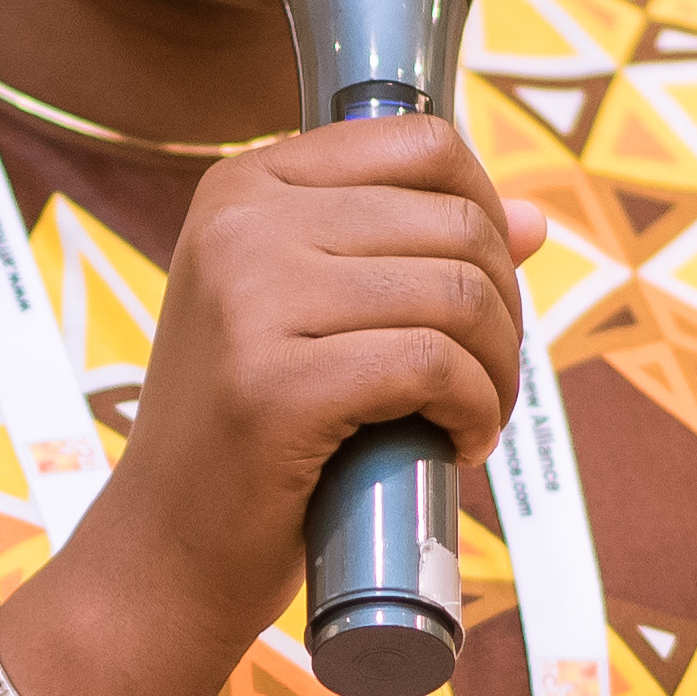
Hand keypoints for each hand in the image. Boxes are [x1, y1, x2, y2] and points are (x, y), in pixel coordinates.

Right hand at [76, 113, 540, 656]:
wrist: (163, 552)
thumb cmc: (250, 434)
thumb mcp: (308, 315)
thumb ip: (405, 253)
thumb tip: (533, 219)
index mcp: (244, 187)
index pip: (423, 143)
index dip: (487, 213)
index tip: (485, 291)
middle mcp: (239, 225)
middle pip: (455, 223)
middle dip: (503, 308)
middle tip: (486, 378)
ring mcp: (250, 301)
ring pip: (458, 294)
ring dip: (498, 368)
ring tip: (475, 416)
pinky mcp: (276, 385)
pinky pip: (436, 367)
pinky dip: (477, 411)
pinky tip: (460, 444)